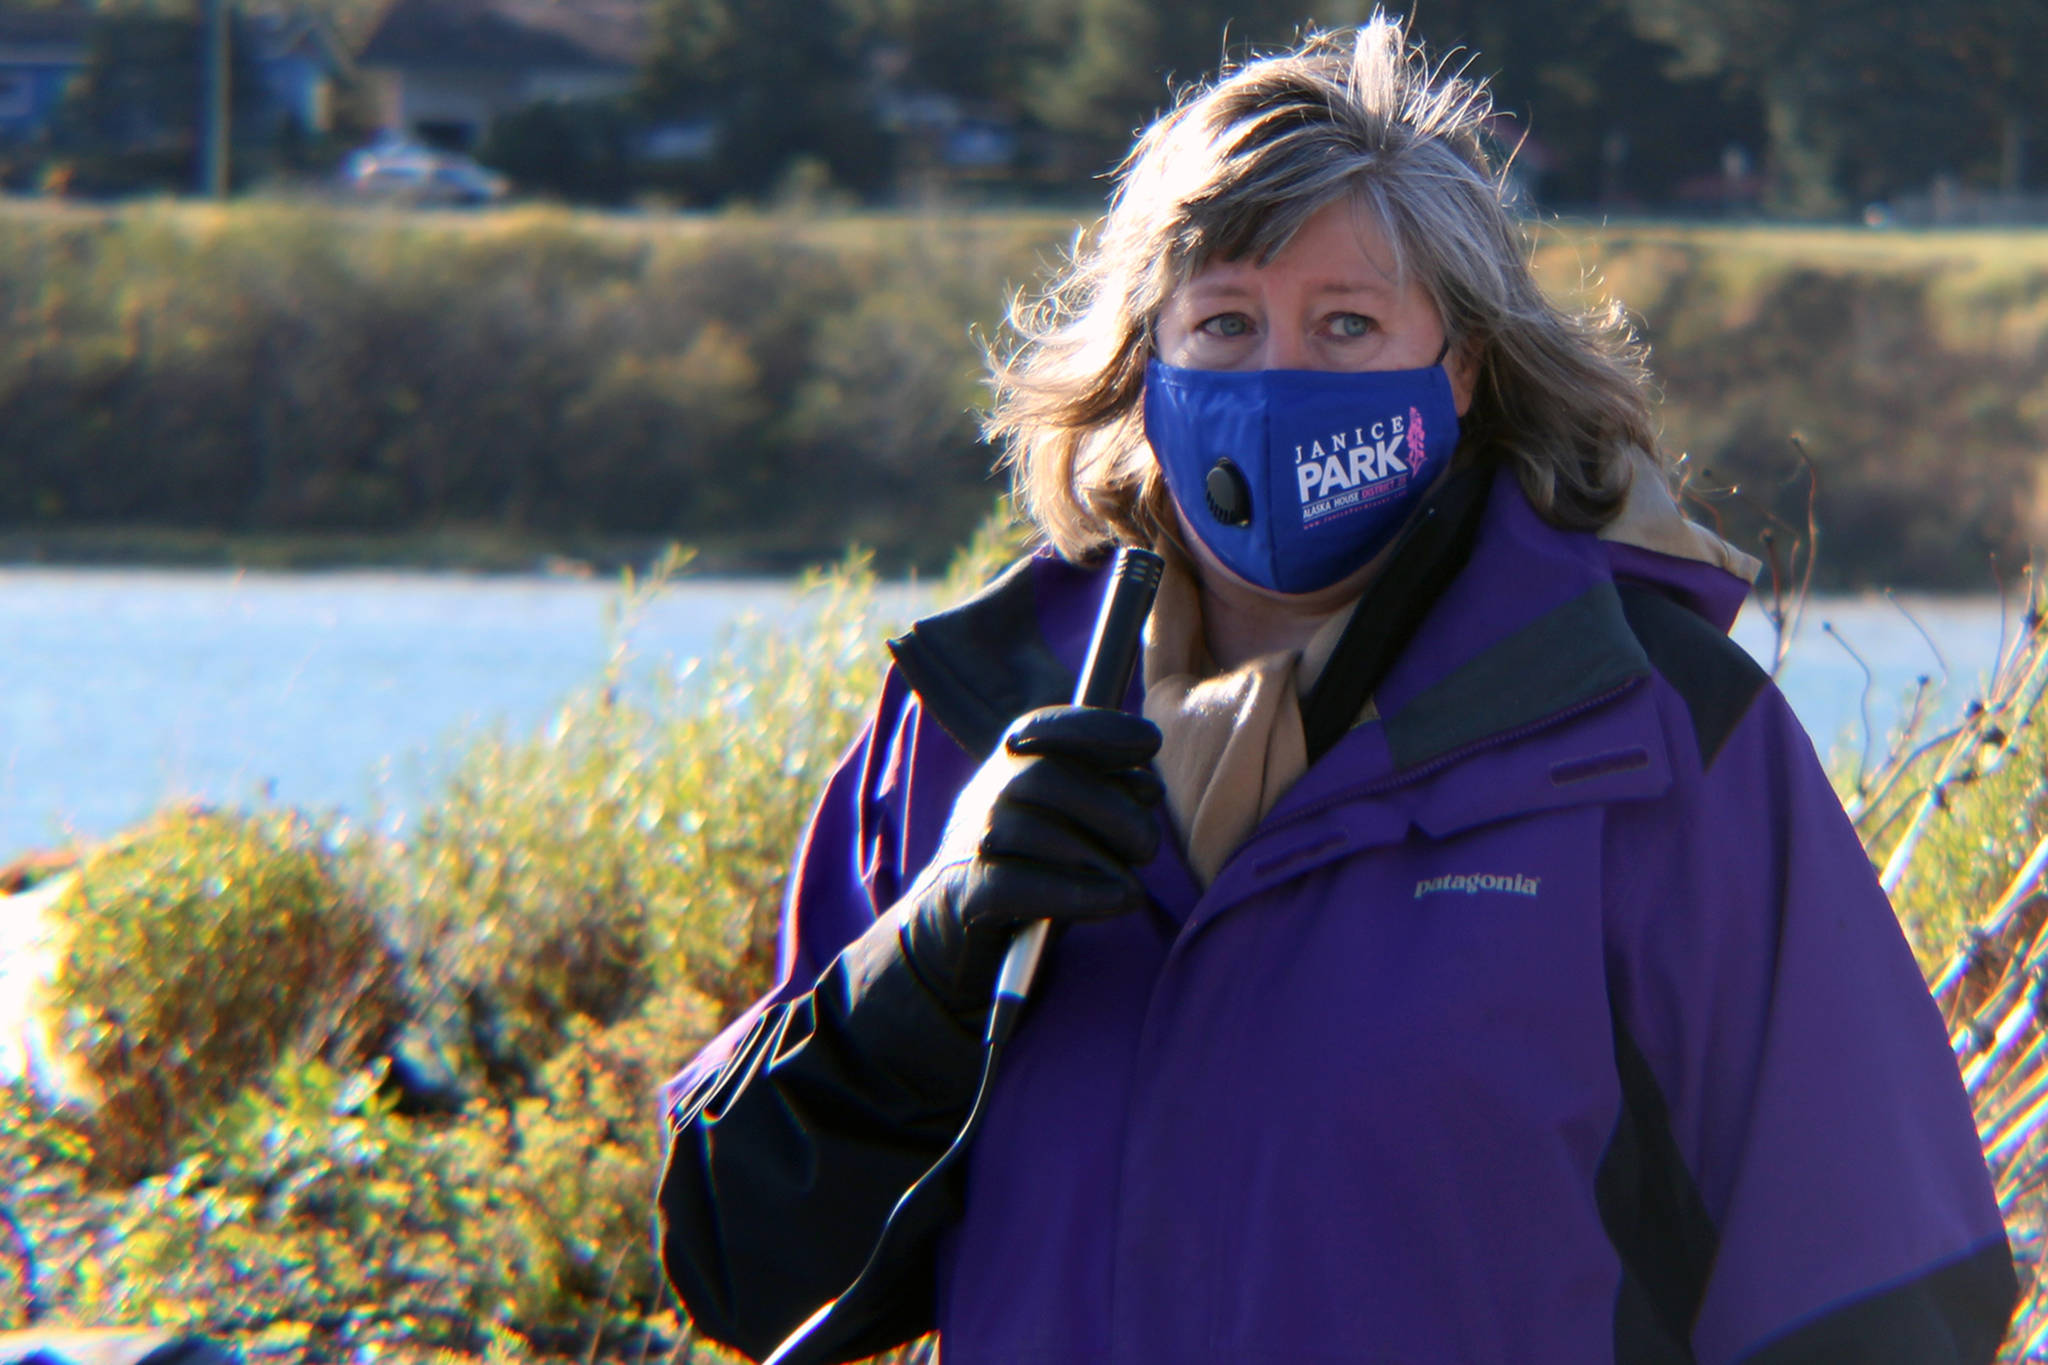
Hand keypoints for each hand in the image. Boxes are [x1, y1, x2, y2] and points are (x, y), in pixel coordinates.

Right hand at [890, 705, 1162, 1017]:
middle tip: (1146, 849)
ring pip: (1032, 831)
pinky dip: (1073, 893)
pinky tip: (1114, 901)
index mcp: (1009, 766)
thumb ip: (1107, 798)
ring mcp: (967, 842)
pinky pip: (1016, 885)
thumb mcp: (1069, 825)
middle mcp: (983, 793)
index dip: (1098, 728)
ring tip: (1132, 889)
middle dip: (1112, 810)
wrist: (953, 926)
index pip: (1046, 727)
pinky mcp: (964, 893)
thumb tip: (1148, 787)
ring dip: (1098, 860)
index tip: (1149, 741)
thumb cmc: (1029, 867)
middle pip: (1046, 777)